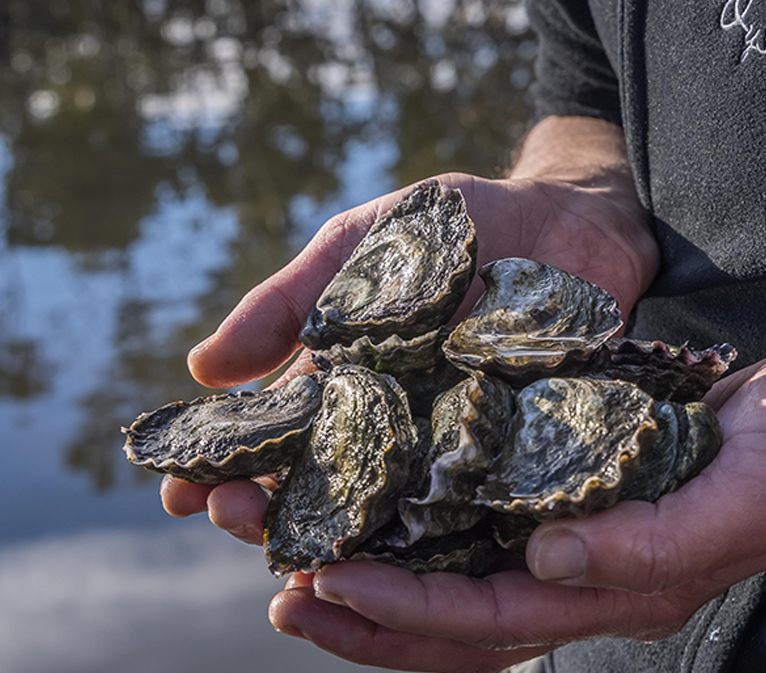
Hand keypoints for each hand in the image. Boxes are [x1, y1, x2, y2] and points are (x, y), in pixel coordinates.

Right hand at [163, 117, 659, 529]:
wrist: (572, 217)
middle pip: (327, 487)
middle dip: (274, 512)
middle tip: (237, 523)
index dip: (224, 468)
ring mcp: (459, 442)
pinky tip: (416, 552)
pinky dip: (450, 526)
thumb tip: (204, 367)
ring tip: (310, 560)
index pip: (274, 438)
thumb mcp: (363, 243)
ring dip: (350, 540)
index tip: (180, 492)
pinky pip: (484, 497)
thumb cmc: (458, 223)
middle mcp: (397, 425)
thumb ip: (293, 299)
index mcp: (348, 380)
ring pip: (396, 509)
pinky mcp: (525, 449)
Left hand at [261, 343, 765, 670]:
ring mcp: (593, 543)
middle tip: (284, 594)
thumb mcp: (743, 495)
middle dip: (371, 616)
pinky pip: (495, 532)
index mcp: (628, 591)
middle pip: (461, 625)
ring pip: (468, 586)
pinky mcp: (590, 496)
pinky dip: (434, 532)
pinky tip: (393, 510)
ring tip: (310, 570)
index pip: (492, 620)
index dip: (404, 612)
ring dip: (389, 583)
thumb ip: (651, 545)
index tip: (324, 585)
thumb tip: (547, 559)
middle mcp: (596, 579)